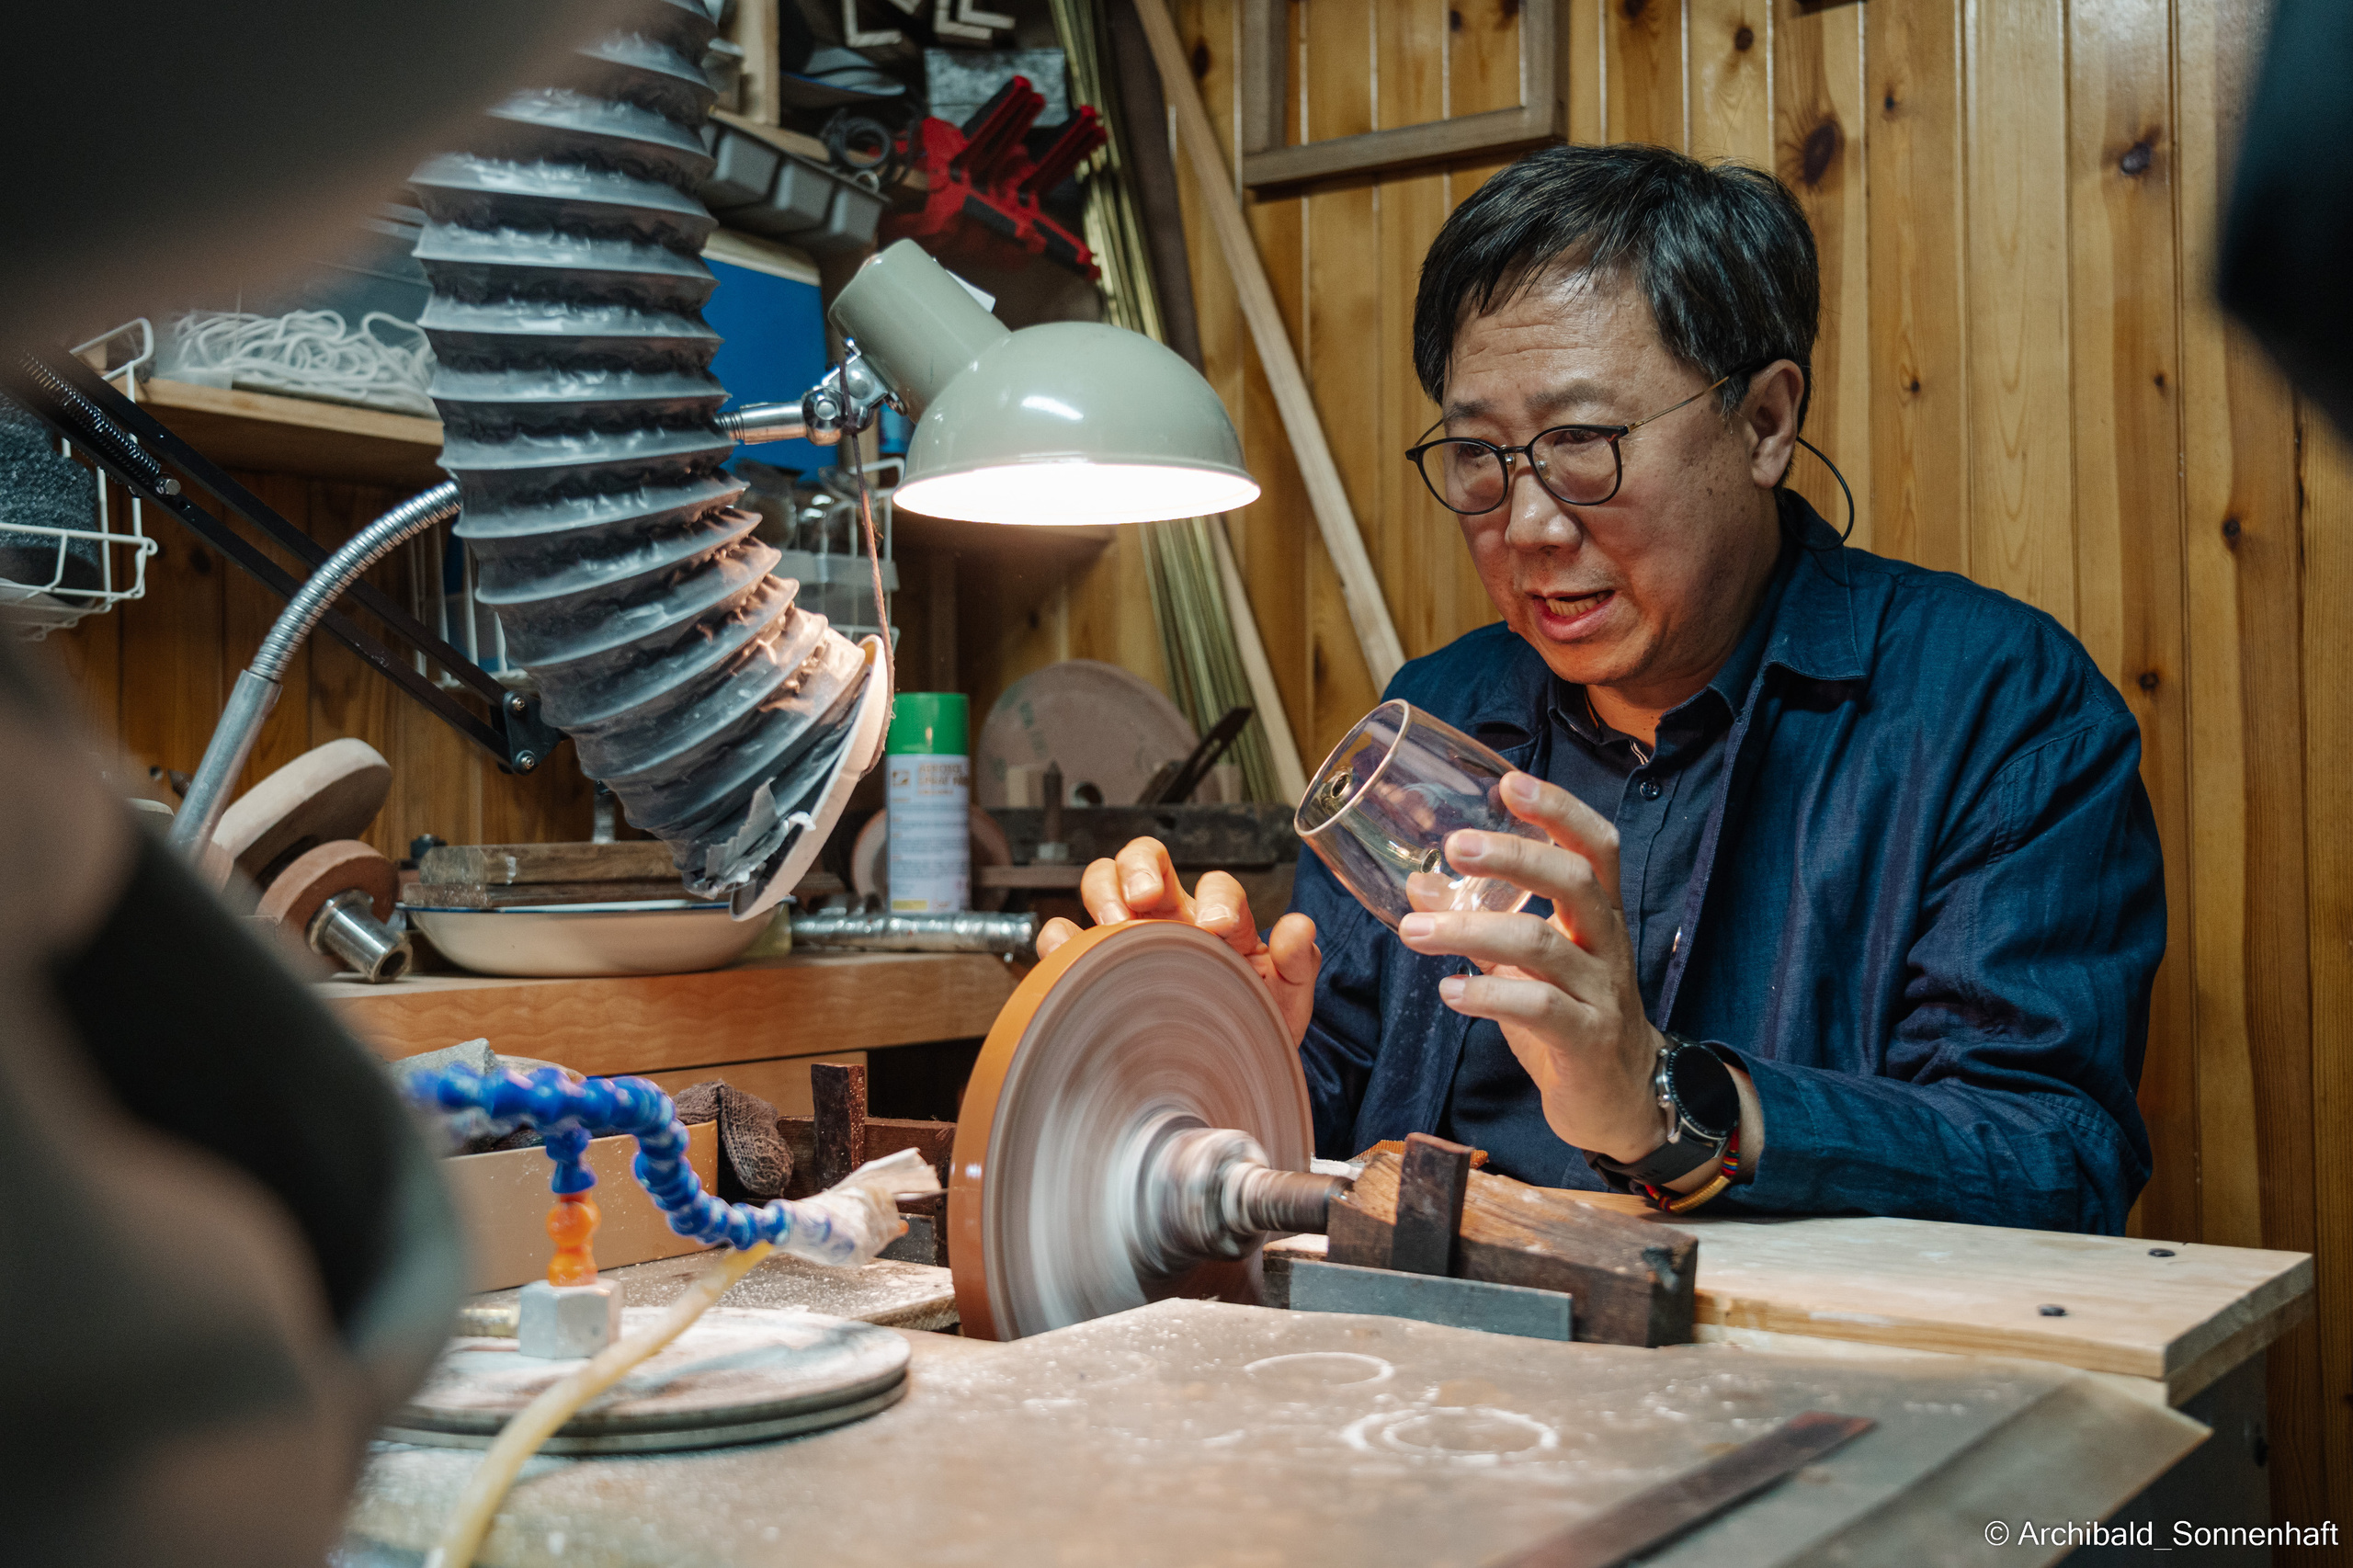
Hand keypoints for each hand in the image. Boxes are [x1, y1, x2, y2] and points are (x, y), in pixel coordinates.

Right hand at [1034, 836, 1320, 1043]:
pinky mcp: (1092, 969)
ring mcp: (1127, 939)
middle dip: (1140, 867)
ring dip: (1103, 893)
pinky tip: (1070, 957)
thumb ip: (1297, 964)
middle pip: (1144, 859)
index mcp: (1218, 920)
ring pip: (1101, 883)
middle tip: (1145, 897)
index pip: (1217, 886)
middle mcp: (1170, 918)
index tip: (1218, 928)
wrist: (1220, 1077)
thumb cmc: (1250, 1029)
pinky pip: (1063, 939)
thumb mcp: (1284, 1001)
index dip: (1217, 897)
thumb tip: (1298, 929)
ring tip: (1112, 925)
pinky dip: (1060, 940)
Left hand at [1396, 771, 1668, 1162]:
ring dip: (1472, 930)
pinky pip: (1539, 1009)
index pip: (1594, 847)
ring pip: (1543, 945)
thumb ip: (1483, 922)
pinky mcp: (1587, 1042)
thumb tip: (1419, 881)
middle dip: (1516, 856)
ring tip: (1414, 929)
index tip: (1510, 781)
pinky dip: (1488, 995)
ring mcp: (1601, 993)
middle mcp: (1607, 946)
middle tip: (1455, 845)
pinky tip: (1450, 991)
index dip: (1559, 810)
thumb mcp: (1528, 966)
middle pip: (1575, 881)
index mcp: (1598, 917)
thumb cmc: (1572, 1020)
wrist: (1625, 1102)